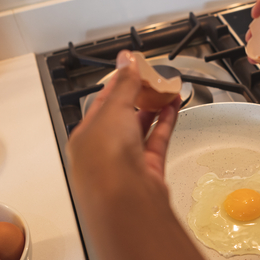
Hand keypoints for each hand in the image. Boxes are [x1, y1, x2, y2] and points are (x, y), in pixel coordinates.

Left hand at [67, 50, 180, 208]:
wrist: (125, 200)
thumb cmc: (106, 160)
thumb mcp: (113, 109)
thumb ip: (125, 84)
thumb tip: (127, 60)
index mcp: (86, 135)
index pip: (102, 103)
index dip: (118, 83)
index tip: (133, 67)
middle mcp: (104, 150)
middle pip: (122, 116)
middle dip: (138, 96)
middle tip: (154, 78)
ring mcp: (127, 162)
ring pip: (141, 129)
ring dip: (154, 108)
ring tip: (167, 89)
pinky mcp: (148, 171)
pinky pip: (157, 141)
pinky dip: (165, 123)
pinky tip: (172, 108)